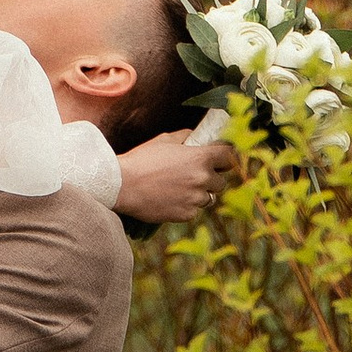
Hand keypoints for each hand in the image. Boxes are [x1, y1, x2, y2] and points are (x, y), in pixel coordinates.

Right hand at [115, 125, 237, 224]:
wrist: (122, 186)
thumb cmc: (141, 160)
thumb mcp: (164, 140)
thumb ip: (185, 137)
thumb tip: (195, 137)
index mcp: (200, 158)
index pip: (229, 156)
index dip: (225, 156)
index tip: (221, 158)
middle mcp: (202, 179)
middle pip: (222, 181)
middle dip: (211, 178)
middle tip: (196, 175)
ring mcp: (195, 199)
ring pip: (209, 198)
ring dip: (200, 194)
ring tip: (181, 189)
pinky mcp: (186, 214)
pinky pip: (194, 211)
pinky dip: (186, 206)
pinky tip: (171, 199)